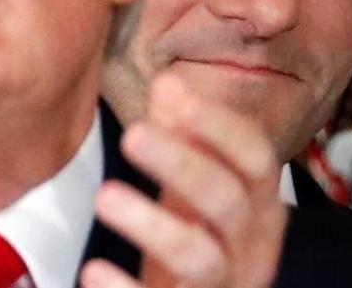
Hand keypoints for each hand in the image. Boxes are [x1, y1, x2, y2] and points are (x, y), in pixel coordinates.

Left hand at [84, 76, 286, 287]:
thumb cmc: (196, 240)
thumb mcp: (194, 187)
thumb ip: (184, 136)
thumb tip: (168, 83)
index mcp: (258, 206)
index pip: (256, 158)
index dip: (220, 125)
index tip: (175, 91)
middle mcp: (250, 248)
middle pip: (228, 202)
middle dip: (183, 164)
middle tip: (133, 133)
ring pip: (201, 257)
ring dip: (154, 225)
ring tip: (104, 196)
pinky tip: (93, 271)